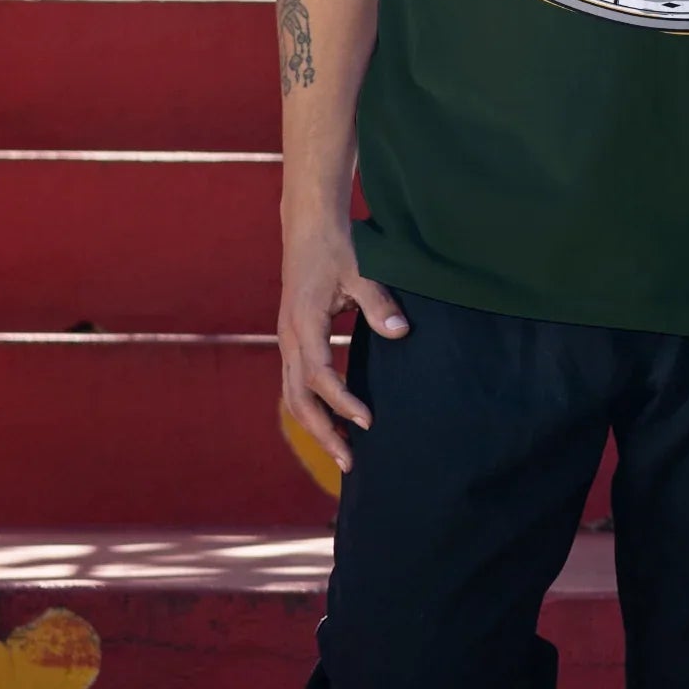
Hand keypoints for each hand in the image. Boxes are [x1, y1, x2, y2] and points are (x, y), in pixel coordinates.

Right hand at [280, 217, 404, 464]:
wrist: (308, 226)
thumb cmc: (337, 247)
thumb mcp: (361, 271)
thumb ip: (379, 303)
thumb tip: (402, 332)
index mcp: (304, 322)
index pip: (319, 375)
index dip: (342, 402)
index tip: (367, 422)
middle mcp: (289, 337)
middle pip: (297, 398)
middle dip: (322, 432)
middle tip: (350, 462)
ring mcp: (287, 339)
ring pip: (292, 395)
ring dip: (316, 425)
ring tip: (343, 452)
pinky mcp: (293, 339)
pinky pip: (296, 382)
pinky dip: (312, 406)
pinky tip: (333, 421)